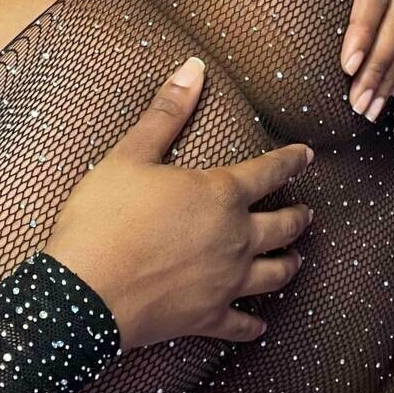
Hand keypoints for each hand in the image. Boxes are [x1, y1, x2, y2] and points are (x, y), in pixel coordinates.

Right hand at [45, 57, 313, 350]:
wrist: (84, 293)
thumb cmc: (103, 218)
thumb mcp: (130, 156)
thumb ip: (167, 113)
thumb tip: (194, 67)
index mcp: (220, 194)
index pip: (269, 171)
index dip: (291, 160)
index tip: (308, 155)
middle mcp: (235, 238)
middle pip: (281, 225)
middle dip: (298, 216)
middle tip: (308, 213)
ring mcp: (226, 282)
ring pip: (274, 274)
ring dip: (289, 263)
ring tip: (298, 258)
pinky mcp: (207, 317)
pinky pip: (242, 325)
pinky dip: (254, 324)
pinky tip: (260, 325)